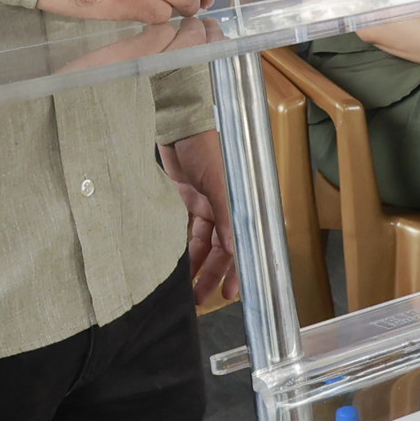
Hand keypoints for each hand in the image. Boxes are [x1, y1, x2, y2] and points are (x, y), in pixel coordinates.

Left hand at [159, 131, 238, 304]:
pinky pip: (189, 231)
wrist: (178, 121)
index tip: (230, 294)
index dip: (236, 270)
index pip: (241, 244)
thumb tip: (234, 249)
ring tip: (187, 287)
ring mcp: (206, 203)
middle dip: (212, 275)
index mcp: (240, 202)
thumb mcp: (218, 181)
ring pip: (204, 244)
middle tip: (201, 298)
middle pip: (222, 250)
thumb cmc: (203, 144)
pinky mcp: (187, 199)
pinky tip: (178, 262)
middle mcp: (226, 206)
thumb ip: (226, 215)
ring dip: (197, 264)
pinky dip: (186, 246)